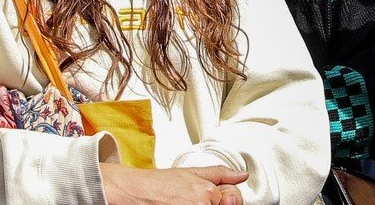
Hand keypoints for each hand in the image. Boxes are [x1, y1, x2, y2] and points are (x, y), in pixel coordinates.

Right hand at [99, 163, 246, 204]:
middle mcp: (202, 204)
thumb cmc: (157, 183)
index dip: (223, 200)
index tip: (209, 199)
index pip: (233, 200)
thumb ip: (220, 174)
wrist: (132, 190)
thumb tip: (242, 176)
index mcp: (208, 192)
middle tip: (188, 200)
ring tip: (180, 203)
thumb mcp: (191, 173)